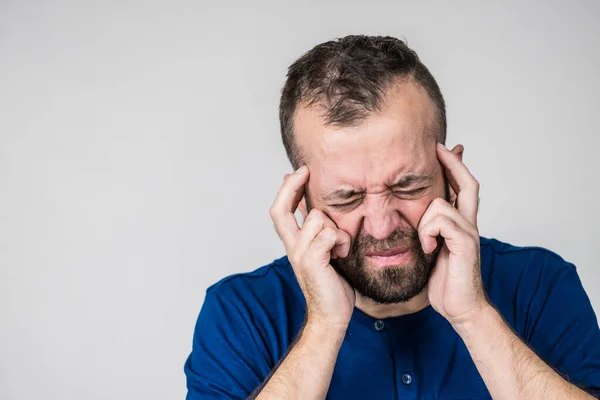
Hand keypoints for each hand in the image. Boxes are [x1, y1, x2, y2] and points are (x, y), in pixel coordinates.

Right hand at [269, 166, 354, 331]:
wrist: (331, 315)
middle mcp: (291, 246)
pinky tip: (342, 254)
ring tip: (340, 246)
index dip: (286, 189)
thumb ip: (315, 231)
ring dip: (336, 229)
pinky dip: (342, 241)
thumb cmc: (331, 284)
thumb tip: (312, 207)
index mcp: (292, 243)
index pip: (279, 210)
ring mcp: (300, 253)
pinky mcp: (313, 260)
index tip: (298, 171)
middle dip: (292, 186)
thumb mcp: (322, 251)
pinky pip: (330, 234)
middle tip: (305, 172)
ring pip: (318, 219)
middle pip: (280, 209)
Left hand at [419, 144, 487, 326]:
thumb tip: (411, 221)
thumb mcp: (431, 251)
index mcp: (459, 224)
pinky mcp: (465, 243)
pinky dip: (429, 232)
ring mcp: (468, 233)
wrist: (461, 308)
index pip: (461, 187)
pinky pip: (441, 221)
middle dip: (453, 163)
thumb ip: (427, 233)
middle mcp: (468, 224)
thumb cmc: (445, 282)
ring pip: (441, 204)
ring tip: (425, 243)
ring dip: (425, 221)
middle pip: (468, 183)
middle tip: (440, 147)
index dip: (454, 166)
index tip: (444, 148)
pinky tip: (429, 249)